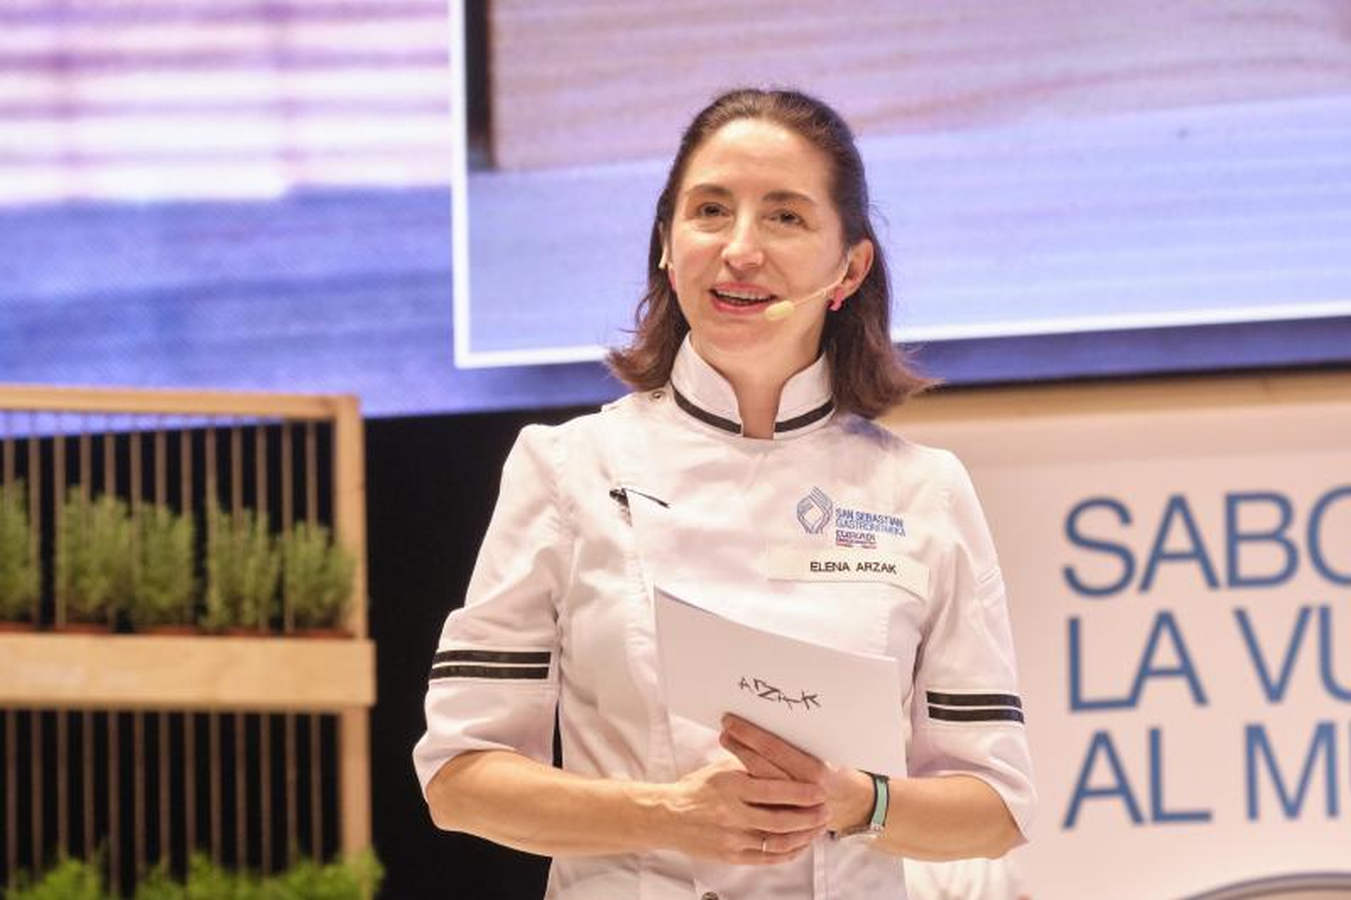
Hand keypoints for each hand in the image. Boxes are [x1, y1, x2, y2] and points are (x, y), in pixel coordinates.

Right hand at [656, 757, 829, 864]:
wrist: (668, 817)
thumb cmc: (696, 789)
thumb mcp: (722, 769)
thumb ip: (749, 766)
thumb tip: (779, 758)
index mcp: (731, 786)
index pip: (774, 791)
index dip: (800, 793)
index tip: (820, 791)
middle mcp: (732, 813)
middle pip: (780, 818)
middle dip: (808, 816)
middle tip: (826, 811)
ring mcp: (731, 837)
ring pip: (776, 840)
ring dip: (802, 836)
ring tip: (817, 828)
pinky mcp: (730, 855)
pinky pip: (765, 857)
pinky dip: (785, 853)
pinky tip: (799, 846)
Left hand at [719, 714, 874, 833]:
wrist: (844, 801)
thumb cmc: (829, 770)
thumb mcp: (820, 753)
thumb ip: (795, 745)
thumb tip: (766, 715)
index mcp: (813, 771)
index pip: (774, 749)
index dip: (750, 735)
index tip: (731, 721)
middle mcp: (803, 791)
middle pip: (762, 768)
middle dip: (740, 747)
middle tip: (724, 730)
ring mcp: (795, 809)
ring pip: (759, 786)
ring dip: (740, 762)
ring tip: (726, 742)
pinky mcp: (786, 821)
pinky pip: (761, 806)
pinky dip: (745, 789)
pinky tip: (732, 773)